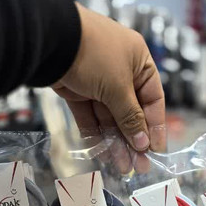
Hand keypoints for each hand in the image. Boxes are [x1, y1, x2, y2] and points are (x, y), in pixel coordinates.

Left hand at [52, 3, 165, 153]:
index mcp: (139, 62)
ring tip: (121, 167)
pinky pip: (90, 116)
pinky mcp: (77, 90)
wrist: (50, 39)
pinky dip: (96, 134)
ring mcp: (97, 81)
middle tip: (138, 167)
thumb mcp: (119, 87)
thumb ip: (131, 117)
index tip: (155, 151)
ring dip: (116, 142)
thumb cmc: (94, 54)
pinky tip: (103, 154)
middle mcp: (121, 71)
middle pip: (131, 112)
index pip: (153, 100)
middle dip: (134, 140)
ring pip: (110, 117)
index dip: (155, 126)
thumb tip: (143, 143)